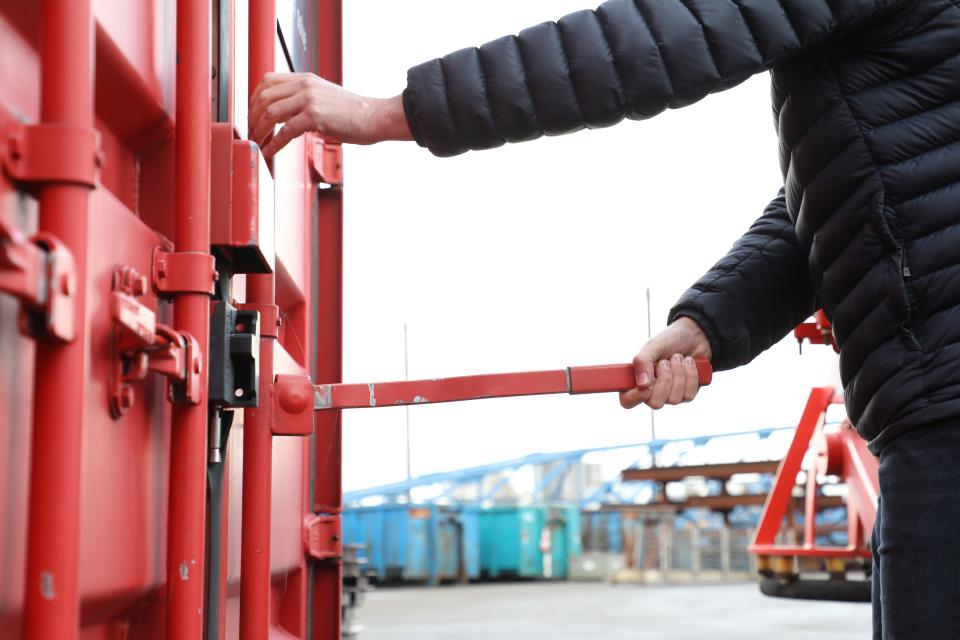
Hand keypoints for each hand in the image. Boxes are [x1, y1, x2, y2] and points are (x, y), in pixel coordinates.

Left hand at [247, 72, 411, 157]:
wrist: (374, 117)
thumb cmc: (352, 113)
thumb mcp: (324, 97)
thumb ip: (304, 100)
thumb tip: (286, 115)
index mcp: (305, 79)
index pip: (268, 80)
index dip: (254, 98)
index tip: (252, 114)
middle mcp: (304, 85)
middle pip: (264, 96)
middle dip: (252, 117)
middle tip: (251, 132)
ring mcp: (309, 99)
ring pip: (270, 112)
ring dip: (259, 130)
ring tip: (257, 143)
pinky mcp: (315, 116)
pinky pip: (285, 131)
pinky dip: (274, 144)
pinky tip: (269, 151)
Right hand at [619, 317, 712, 409]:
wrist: (694, 335)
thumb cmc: (669, 340)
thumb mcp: (653, 346)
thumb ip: (642, 362)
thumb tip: (642, 385)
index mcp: (636, 380)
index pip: (627, 401)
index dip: (636, 396)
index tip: (645, 383)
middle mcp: (652, 391)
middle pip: (655, 403)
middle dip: (664, 379)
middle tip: (665, 361)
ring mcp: (670, 395)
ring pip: (674, 399)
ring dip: (679, 372)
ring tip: (678, 358)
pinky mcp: (687, 394)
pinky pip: (689, 395)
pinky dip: (691, 375)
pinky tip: (689, 363)